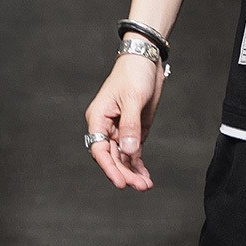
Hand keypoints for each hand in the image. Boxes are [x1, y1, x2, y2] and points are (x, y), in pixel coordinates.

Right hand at [84, 51, 164, 190]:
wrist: (147, 59)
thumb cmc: (134, 74)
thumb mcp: (133, 99)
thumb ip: (130, 126)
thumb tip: (128, 151)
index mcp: (98, 118)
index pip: (100, 149)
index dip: (109, 167)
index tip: (120, 182)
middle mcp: (107, 127)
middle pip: (112, 157)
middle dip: (124, 173)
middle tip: (139, 186)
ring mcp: (121, 129)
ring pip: (123, 157)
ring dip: (132, 172)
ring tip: (145, 186)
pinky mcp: (135, 129)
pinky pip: (134, 151)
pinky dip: (138, 164)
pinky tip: (145, 177)